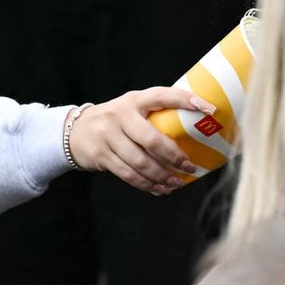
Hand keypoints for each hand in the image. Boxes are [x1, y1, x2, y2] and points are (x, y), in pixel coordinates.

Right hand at [69, 87, 206, 194]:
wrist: (75, 131)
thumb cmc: (116, 120)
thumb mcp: (132, 108)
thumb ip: (154, 114)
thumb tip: (194, 129)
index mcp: (134, 100)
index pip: (163, 96)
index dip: (186, 101)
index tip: (210, 109)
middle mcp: (120, 116)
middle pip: (152, 140)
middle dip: (174, 157)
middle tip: (190, 167)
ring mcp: (108, 136)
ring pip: (141, 163)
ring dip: (162, 176)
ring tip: (177, 183)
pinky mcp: (101, 156)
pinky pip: (129, 175)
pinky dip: (147, 185)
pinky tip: (160, 188)